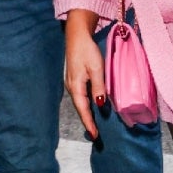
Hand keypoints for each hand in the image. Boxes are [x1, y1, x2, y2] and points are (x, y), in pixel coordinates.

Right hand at [64, 10, 104, 138]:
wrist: (76, 37)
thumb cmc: (87, 51)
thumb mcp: (96, 68)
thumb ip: (98, 87)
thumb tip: (100, 104)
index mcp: (76, 87)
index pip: (83, 110)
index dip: (89, 123)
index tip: (94, 136)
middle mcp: (72, 88)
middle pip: (81, 109)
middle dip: (88, 122)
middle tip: (96, 135)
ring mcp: (73, 84)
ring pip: (81, 103)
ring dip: (88, 114)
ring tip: (96, 125)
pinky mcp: (76, 79)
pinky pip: (82, 96)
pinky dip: (87, 104)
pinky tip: (94, 107)